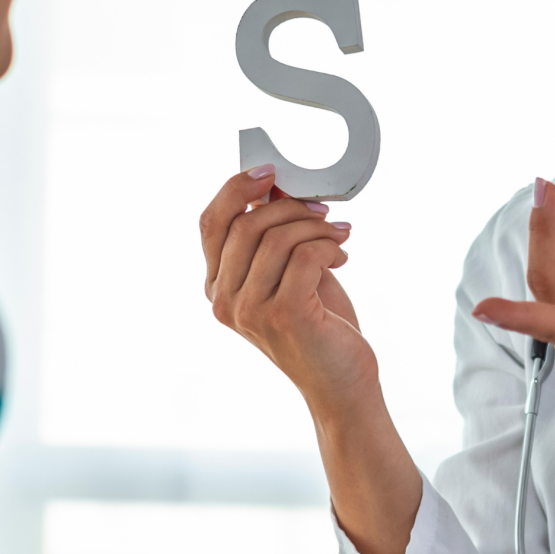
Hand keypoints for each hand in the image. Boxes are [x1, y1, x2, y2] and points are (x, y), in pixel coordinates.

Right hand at [201, 167, 365, 403]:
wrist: (341, 382)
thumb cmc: (318, 324)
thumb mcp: (288, 272)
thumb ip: (273, 233)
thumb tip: (275, 183)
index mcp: (218, 287)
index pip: (211, 223)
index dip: (236, 189)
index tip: (270, 171)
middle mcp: (224, 300)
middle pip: (246, 224)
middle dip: (290, 205)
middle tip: (323, 210)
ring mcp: (250, 310)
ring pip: (277, 237)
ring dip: (316, 227)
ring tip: (339, 235)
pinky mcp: (284, 315)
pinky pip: (305, 256)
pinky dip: (329, 246)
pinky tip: (343, 256)